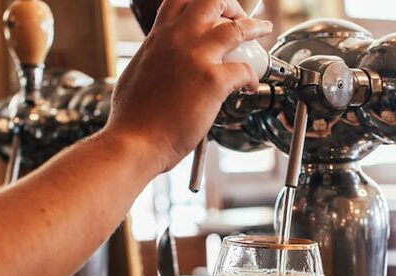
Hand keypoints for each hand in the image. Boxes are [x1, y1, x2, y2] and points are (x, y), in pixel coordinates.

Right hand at [103, 0, 271, 172]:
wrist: (134, 141)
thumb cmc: (132, 118)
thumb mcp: (137, 71)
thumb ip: (154, 58)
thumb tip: (161, 59)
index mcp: (159, 37)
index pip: (182, 0)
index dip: (202, 2)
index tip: (214, 11)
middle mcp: (178, 39)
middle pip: (212, 2)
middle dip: (232, 6)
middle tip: (239, 18)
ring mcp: (197, 58)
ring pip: (237, 28)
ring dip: (255, 28)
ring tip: (263, 32)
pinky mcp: (213, 81)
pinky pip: (245, 70)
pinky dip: (253, 77)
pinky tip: (251, 86)